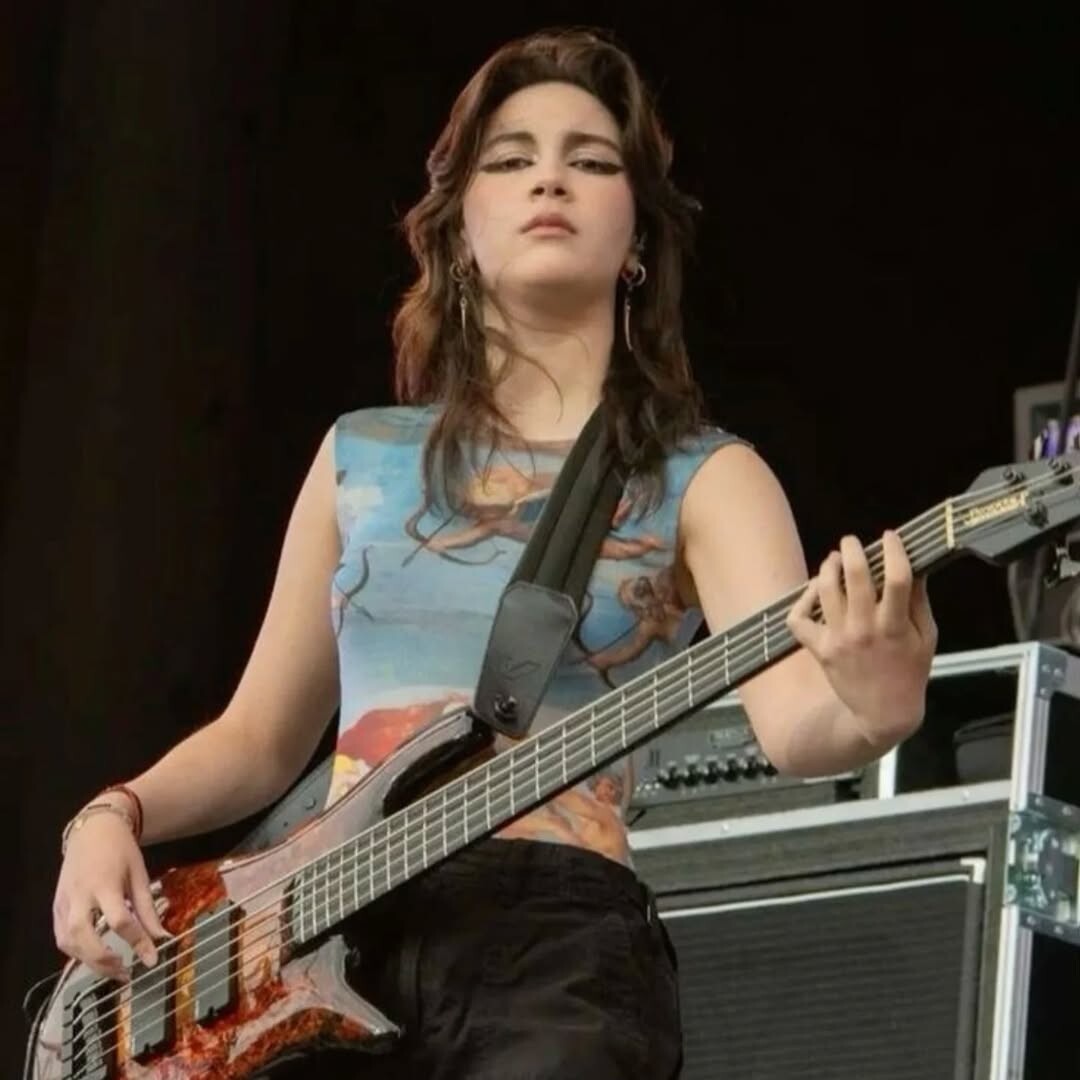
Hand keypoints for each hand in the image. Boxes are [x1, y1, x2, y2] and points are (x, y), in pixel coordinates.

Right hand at [53, 809, 167, 979]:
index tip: (151, 960)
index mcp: (105, 884)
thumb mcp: (140, 874)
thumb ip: (147, 908)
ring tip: (113, 970)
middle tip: (126, 973)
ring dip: (88, 962)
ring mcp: (64, 901)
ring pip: (67, 941)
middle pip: (84, 936)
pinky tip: (93, 957)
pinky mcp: (56, 906)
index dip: (137, 942)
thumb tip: (162, 937)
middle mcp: (80, 895)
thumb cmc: (121, 850)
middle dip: (103, 960)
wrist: (93, 829)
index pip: (120, 920)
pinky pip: (61, 936)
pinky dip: (75, 952)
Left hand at [786, 530, 937, 746]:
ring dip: (828, 567)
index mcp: (896, 626)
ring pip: (825, 590)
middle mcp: (865, 629)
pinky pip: (799, 619)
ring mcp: (839, 638)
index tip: (890, 537)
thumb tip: (915, 567)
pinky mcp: (820, 649)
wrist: (883, 714)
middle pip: (856, 576)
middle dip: (852, 549)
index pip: (897, 577)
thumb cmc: (910, 673)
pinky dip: (803, 600)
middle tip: (851, 541)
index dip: (893, 550)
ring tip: (833, 559)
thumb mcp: (928, 638)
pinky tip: (815, 590)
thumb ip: (920, 602)